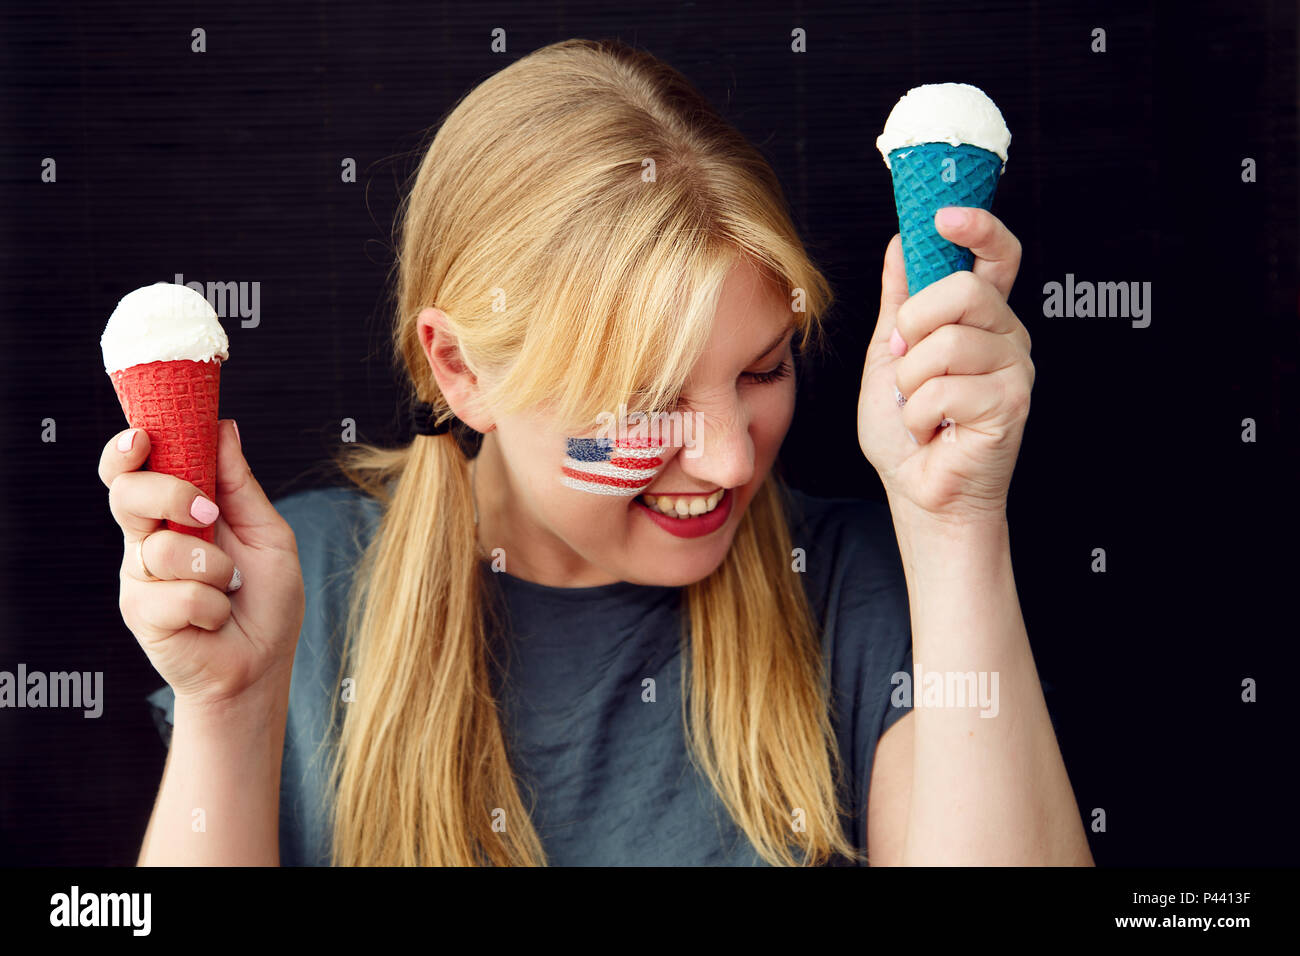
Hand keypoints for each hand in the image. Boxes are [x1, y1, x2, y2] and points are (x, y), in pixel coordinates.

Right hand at [99, 420, 305, 710]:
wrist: (261, 665)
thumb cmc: (266, 600)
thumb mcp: (268, 533)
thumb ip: (240, 485)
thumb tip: (222, 427)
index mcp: (174, 513)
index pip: (133, 471)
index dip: (128, 450)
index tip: (144, 436)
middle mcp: (147, 540)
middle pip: (127, 494)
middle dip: (170, 493)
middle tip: (208, 513)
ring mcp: (139, 578)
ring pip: (161, 547)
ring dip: (214, 567)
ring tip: (229, 587)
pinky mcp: (140, 614)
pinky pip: (178, 594)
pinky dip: (213, 606)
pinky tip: (217, 618)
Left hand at [858, 208, 1034, 528]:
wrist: (918, 493)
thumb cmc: (906, 433)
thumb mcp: (887, 356)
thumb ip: (898, 301)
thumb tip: (900, 243)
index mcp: (978, 319)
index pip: (996, 255)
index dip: (977, 228)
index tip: (943, 216)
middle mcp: (1005, 336)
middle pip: (963, 290)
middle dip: (914, 326)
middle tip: (903, 360)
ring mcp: (1014, 368)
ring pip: (948, 342)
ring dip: (911, 381)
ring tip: (918, 407)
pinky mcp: (1012, 403)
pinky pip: (945, 388)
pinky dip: (918, 414)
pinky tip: (931, 431)